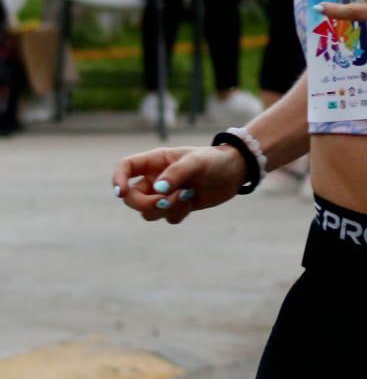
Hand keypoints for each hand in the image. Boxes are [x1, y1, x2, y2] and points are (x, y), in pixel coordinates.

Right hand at [112, 144, 245, 224]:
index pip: (126, 168)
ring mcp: (165, 193)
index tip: (121, 193)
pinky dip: (178, 214)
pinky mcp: (177, 206)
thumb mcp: (197, 162)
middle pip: (132, 197)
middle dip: (146, 203)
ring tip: (188, 195)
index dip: (118, 180)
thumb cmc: (216, 160)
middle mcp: (156, 177)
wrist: (236, 171)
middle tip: (165, 201)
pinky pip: (167, 218)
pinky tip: (193, 201)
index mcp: (156, 161)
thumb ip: (177, 173)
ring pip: (149, 212)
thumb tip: (158, 189)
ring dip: (166, 209)